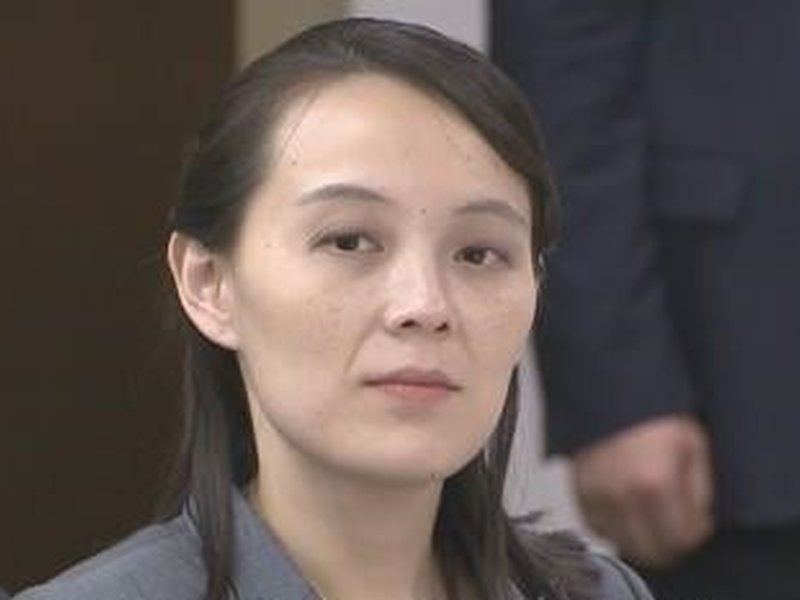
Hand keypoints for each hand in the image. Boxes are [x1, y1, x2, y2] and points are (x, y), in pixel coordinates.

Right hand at [571, 415, 713, 567]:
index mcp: (655, 483)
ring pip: (622, 542)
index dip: (696, 532)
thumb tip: (699, 518)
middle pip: (651, 551)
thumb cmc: (653, 406)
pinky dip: (612, 524)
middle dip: (669, 541)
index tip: (698, 520)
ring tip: (648, 510)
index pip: (681, 539)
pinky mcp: (576, 489)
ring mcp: (595, 494)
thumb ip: (700, 487)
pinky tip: (624, 503)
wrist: (608, 382)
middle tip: (675, 520)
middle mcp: (621, 495)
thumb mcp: (693, 442)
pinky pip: (596, 526)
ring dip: (639, 534)